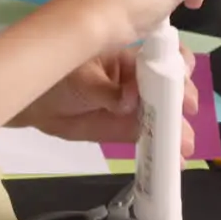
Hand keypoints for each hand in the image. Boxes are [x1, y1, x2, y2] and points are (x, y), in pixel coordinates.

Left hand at [15, 45, 198, 159]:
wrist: (37, 105)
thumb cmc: (58, 79)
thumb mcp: (83, 79)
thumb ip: (108, 90)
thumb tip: (130, 101)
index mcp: (130, 59)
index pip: (163, 58)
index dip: (178, 68)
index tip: (181, 80)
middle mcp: (139, 82)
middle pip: (170, 88)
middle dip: (181, 100)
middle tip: (183, 113)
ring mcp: (136, 107)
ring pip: (165, 116)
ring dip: (177, 130)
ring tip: (181, 146)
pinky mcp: (128, 129)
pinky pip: (150, 137)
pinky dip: (164, 149)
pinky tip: (174, 162)